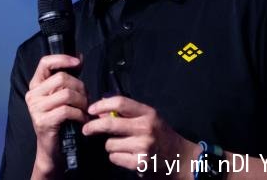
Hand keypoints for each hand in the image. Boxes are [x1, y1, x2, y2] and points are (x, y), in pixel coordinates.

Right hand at [25, 54, 88, 176]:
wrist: (53, 149)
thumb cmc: (60, 120)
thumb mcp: (62, 96)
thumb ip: (68, 78)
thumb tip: (79, 57)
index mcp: (36, 85)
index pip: (45, 62)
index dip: (62, 59)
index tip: (77, 63)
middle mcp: (33, 94)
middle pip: (62, 79)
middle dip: (80, 87)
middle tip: (86, 99)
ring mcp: (36, 108)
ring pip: (66, 94)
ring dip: (82, 102)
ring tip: (85, 110)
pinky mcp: (43, 121)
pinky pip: (67, 110)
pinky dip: (80, 115)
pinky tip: (83, 120)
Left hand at [82, 96, 199, 178]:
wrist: (180, 159)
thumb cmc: (160, 135)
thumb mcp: (148, 118)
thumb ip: (127, 113)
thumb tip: (100, 111)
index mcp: (147, 113)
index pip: (120, 102)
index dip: (101, 105)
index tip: (91, 109)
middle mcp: (146, 128)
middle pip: (109, 124)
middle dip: (92, 126)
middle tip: (86, 129)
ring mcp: (143, 146)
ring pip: (110, 144)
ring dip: (110, 146)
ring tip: (121, 146)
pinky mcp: (140, 163)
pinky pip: (114, 157)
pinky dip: (116, 157)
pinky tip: (126, 156)